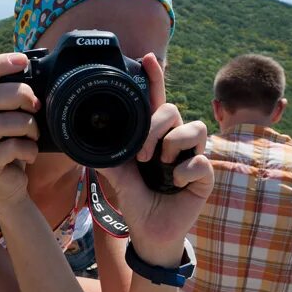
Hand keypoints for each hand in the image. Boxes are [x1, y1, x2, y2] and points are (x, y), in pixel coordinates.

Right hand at [0, 53, 39, 207]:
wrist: (10, 187)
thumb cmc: (13, 148)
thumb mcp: (13, 119)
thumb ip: (13, 99)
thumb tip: (33, 71)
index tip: (23, 60)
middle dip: (19, 95)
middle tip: (36, 104)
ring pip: (0, 123)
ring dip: (27, 125)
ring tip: (34, 134)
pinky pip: (9, 147)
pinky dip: (28, 148)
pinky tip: (30, 154)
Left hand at [98, 54, 213, 263]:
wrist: (149, 232)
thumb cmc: (136, 201)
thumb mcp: (118, 176)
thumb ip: (108, 156)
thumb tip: (87, 141)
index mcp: (155, 136)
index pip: (158, 101)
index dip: (155, 78)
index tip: (148, 58)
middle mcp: (176, 141)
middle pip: (174, 110)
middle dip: (155, 127)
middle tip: (142, 154)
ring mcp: (193, 156)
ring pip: (195, 128)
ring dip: (172, 145)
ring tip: (161, 165)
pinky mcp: (205, 176)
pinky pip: (201, 160)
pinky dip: (184, 173)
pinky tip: (175, 185)